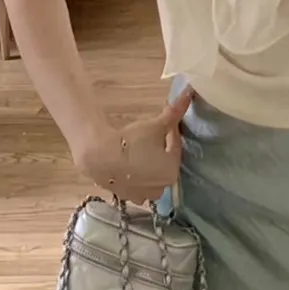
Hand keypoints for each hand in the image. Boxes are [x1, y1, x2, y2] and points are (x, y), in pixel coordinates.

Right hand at [74, 86, 193, 204]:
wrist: (99, 156)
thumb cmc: (132, 141)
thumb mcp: (156, 124)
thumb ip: (174, 112)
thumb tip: (189, 93)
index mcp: (172, 171)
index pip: (175, 147)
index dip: (170, 132)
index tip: (162, 121)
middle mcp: (161, 188)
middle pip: (165, 163)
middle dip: (162, 149)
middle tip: (151, 135)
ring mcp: (142, 195)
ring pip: (153, 175)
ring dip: (151, 163)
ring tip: (140, 148)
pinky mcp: (126, 196)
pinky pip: (138, 183)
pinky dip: (137, 175)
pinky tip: (129, 162)